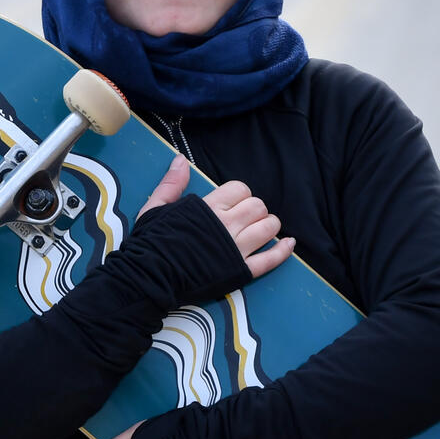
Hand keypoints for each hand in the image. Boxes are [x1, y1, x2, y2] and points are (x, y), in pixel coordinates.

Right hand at [139, 155, 295, 280]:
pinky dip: (283, 251)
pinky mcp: (240, 271)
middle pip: (258, 206)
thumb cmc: (150, 244)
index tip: (232, 205)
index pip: (240, 189)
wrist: (149, 277)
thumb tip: (180, 161)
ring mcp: (236, 249)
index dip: (239, 195)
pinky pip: (270, 259)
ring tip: (260, 230)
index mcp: (209, 207)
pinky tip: (289, 244)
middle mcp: (227, 224)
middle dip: (255, 210)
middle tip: (244, 220)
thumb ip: (172, 184)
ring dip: (268, 226)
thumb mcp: (155, 208)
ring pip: (269, 227)